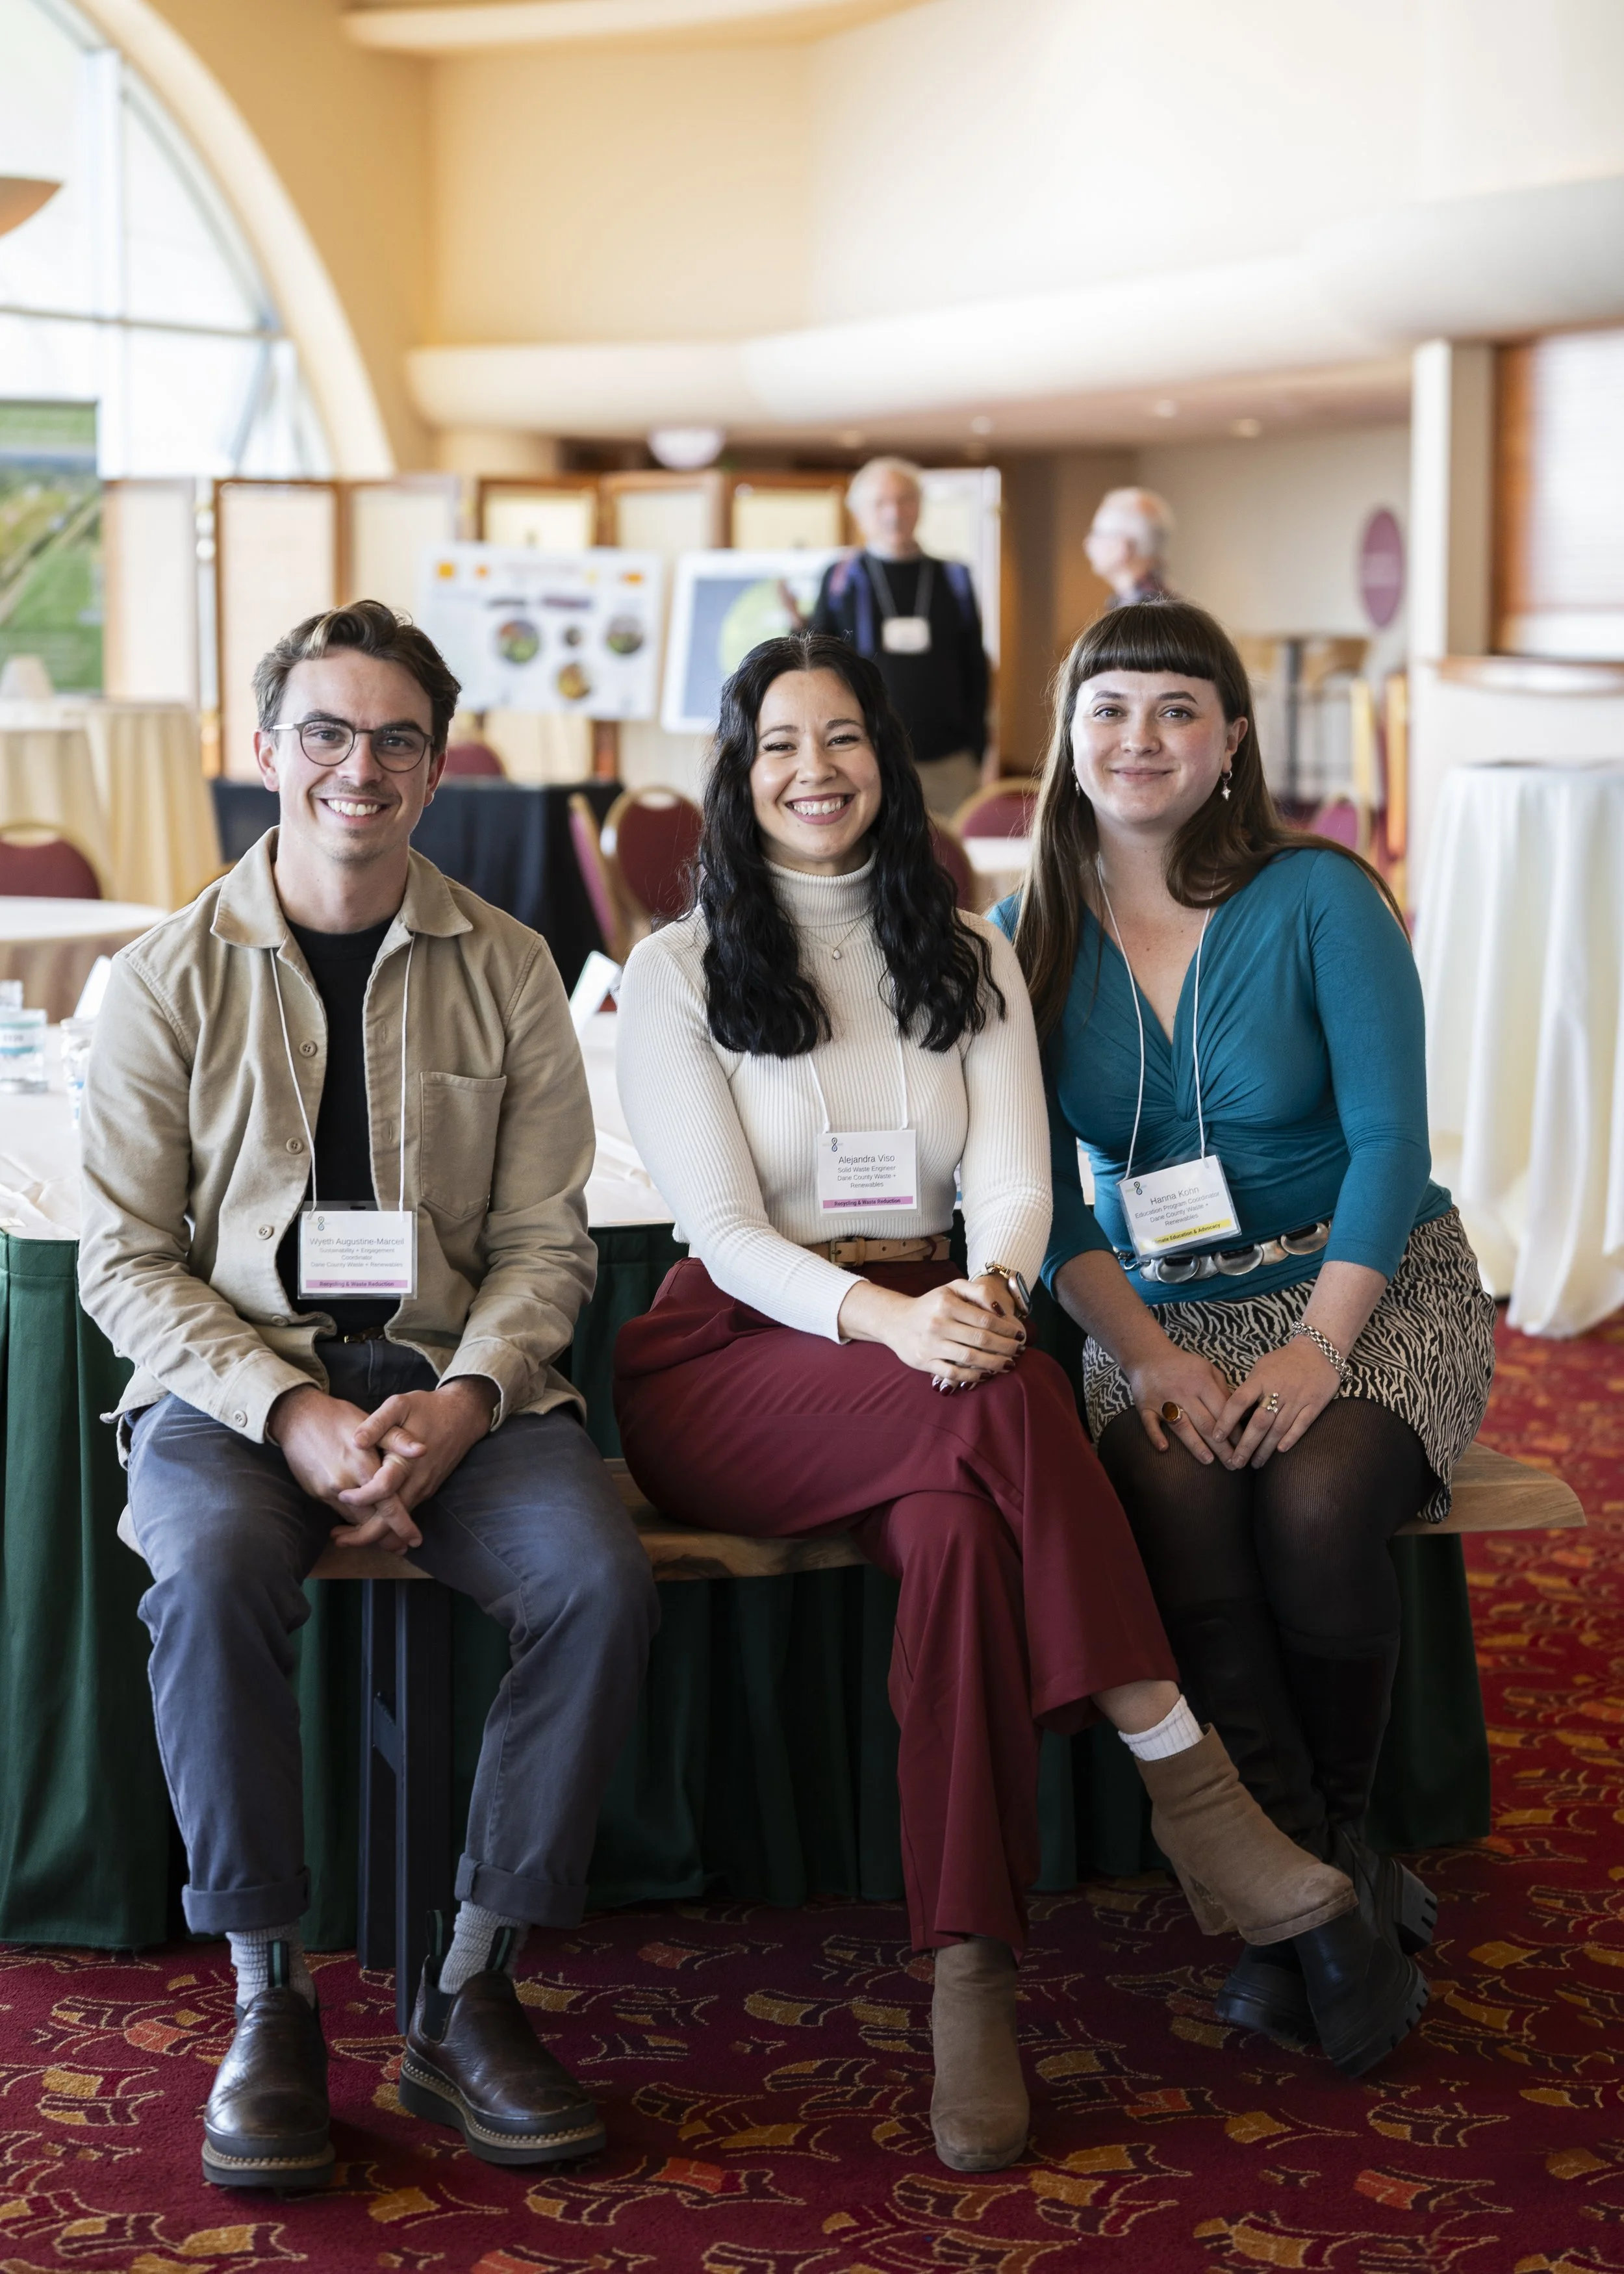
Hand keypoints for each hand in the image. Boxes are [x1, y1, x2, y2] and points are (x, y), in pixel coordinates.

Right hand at [267, 1384, 422, 1554]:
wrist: (297, 1417)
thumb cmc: (339, 1417)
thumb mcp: (371, 1421)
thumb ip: (397, 1439)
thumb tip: (423, 1449)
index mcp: (363, 1466)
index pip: (388, 1505)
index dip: (403, 1525)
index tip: (415, 1540)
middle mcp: (345, 1484)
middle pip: (371, 1520)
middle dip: (388, 1537)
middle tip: (402, 1547)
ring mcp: (328, 1491)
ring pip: (355, 1520)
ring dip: (370, 1531)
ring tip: (388, 1541)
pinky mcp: (317, 1493)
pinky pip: (340, 1512)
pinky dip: (354, 1519)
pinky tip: (364, 1522)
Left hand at [340, 1376, 498, 1532]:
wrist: (463, 1416)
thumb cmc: (427, 1408)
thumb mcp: (400, 1405)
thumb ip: (377, 1423)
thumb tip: (356, 1440)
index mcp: (406, 1461)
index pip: (382, 1490)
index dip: (360, 1497)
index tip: (340, 1494)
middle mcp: (417, 1481)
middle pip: (390, 1520)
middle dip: (363, 1535)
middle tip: (337, 1539)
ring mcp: (423, 1489)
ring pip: (398, 1521)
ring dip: (373, 1532)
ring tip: (345, 1536)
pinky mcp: (426, 1490)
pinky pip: (405, 1512)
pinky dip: (386, 1524)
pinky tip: (368, 1522)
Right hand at [838, 1273, 1025, 1387]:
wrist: (896, 1320)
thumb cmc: (931, 1304)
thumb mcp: (952, 1288)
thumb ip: (978, 1291)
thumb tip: (999, 1309)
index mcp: (947, 1303)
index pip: (985, 1319)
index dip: (1006, 1329)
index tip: (1019, 1334)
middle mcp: (938, 1324)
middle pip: (981, 1339)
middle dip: (1005, 1346)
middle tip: (1018, 1350)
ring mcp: (931, 1345)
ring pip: (970, 1358)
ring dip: (994, 1363)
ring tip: (1008, 1363)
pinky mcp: (925, 1362)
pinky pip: (953, 1373)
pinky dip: (972, 1376)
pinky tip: (985, 1374)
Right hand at [1123, 1345, 1233, 1464]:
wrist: (1148, 1355)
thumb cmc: (1183, 1365)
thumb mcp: (1208, 1368)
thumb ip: (1223, 1389)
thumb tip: (1239, 1412)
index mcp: (1201, 1382)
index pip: (1222, 1410)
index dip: (1234, 1430)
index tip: (1245, 1446)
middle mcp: (1183, 1392)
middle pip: (1205, 1423)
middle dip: (1222, 1446)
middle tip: (1234, 1464)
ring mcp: (1163, 1400)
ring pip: (1182, 1426)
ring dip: (1196, 1445)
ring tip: (1209, 1461)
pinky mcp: (1146, 1406)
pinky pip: (1150, 1423)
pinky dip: (1156, 1436)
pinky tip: (1164, 1448)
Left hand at [1215, 1337, 1339, 1468]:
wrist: (1319, 1350)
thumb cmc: (1285, 1360)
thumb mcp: (1262, 1366)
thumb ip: (1249, 1387)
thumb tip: (1232, 1410)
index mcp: (1260, 1379)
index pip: (1238, 1402)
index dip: (1226, 1421)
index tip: (1217, 1437)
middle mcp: (1278, 1390)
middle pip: (1259, 1422)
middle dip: (1245, 1445)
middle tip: (1235, 1463)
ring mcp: (1297, 1398)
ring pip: (1278, 1429)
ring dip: (1265, 1449)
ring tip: (1255, 1463)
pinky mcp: (1315, 1404)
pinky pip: (1301, 1425)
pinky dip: (1290, 1439)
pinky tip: (1280, 1451)